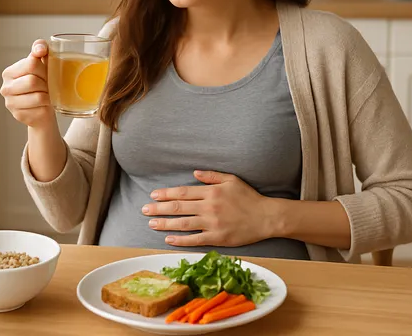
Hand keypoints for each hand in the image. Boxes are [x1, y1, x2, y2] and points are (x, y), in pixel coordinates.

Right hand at [0, 39, 55, 127]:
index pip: (31, 64)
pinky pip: (41, 109)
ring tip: (47, 95)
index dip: (44, 68)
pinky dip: (47, 106)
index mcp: (9, 72)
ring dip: (48, 95)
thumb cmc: (42, 82)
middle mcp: (6, 88)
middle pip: (33, 81)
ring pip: (38, 96)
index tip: (46, 72)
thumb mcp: (41, 63)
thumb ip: (40, 49)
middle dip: (46, 83)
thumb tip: (40, 48)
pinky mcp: (19, 116)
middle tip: (48, 86)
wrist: (42, 108)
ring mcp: (10, 103)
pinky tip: (44, 105)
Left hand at [142, 170, 275, 246]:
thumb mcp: (232, 180)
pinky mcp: (217, 238)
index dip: (166, 194)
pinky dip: (180, 239)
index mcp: (211, 192)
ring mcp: (212, 224)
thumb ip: (212, 176)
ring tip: (151, 223)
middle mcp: (209, 207)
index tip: (154, 196)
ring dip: (165, 224)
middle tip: (144, 210)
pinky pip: (194, 240)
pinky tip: (168, 238)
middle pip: (179, 207)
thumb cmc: (249, 197)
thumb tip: (195, 173)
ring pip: (183, 224)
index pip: (183, 192)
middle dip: (159, 208)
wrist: (266, 217)